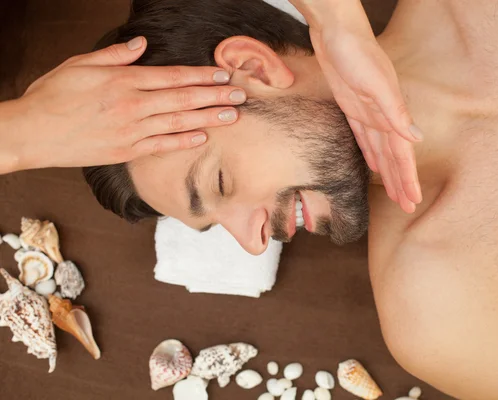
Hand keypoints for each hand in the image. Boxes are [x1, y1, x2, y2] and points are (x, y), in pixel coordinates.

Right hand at [5, 36, 245, 170]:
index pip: (172, 76)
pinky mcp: (126, 151)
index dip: (201, 75)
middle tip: (240, 95)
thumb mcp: (80, 65)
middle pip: (182, 99)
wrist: (32, 134)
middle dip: (214, 96)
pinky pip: (161, 146)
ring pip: (178, 123)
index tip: (223, 74)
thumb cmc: (53, 96)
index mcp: (123, 82)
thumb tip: (142, 45)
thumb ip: (114, 56)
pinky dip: (183, 142)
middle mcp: (132, 106)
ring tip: (232, 116)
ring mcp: (131, 131)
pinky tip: (203, 137)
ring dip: (208, 118)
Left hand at [308, 14, 422, 212]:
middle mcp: (383, 116)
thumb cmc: (357, 53)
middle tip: (407, 206)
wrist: (336, 32)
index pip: (402, 154)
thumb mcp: (377, 84)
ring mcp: (368, 113)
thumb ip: (396, 112)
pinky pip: (364, 139)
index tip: (413, 200)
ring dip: (387, 172)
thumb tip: (416, 138)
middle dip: (401, 182)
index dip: (407, 178)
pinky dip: (370, 154)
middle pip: (394, 157)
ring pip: (380, 151)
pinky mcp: (353, 108)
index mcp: (392, 113)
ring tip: (394, 192)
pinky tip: (373, 165)